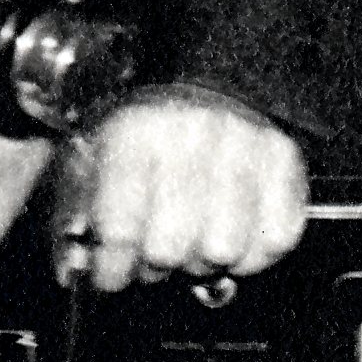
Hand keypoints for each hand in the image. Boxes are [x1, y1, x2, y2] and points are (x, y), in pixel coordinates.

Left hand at [52, 88, 311, 289]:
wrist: (202, 85)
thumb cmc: (142, 136)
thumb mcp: (90, 162)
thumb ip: (75, 218)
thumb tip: (77, 271)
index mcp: (133, 134)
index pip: (120, 228)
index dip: (112, 267)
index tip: (111, 275)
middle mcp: (191, 136)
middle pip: (171, 246)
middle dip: (156, 266)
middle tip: (154, 257)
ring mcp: (245, 146)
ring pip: (224, 249)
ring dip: (203, 262)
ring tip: (192, 245)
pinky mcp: (286, 161)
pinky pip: (277, 238)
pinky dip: (253, 254)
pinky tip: (233, 240)